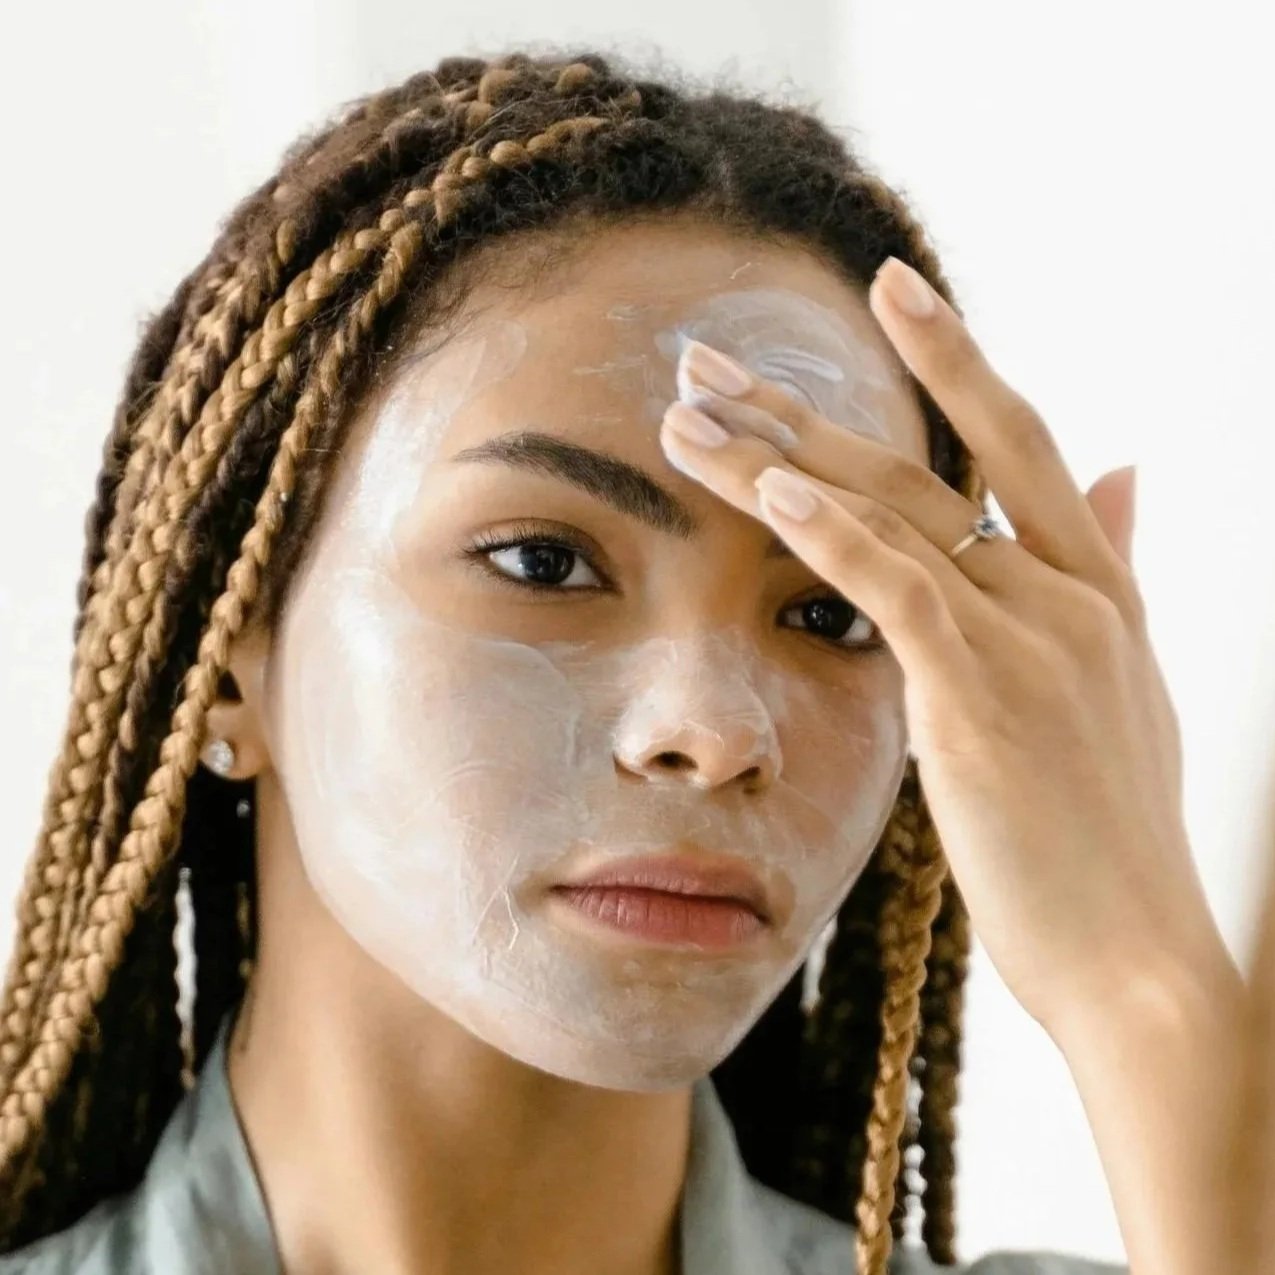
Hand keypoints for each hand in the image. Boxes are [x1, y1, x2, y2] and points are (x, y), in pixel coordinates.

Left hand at [658, 257, 1227, 1037]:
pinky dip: (830, 533)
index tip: (889, 286)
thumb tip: (1129, 474)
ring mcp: (1032, 639)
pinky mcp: (986, 697)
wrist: (1138, 959)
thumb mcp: (1126, 686)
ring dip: (775, 455)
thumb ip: (1111, 571)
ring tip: (683, 411)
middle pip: (922, 464)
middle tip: (706, 357)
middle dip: (804, 406)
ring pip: (890, 513)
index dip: (955, 355)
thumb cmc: (1110, 841)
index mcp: (1097, 588)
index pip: (1019, 439)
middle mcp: (1067, 593)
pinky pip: (898, 589)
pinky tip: (764, 485)